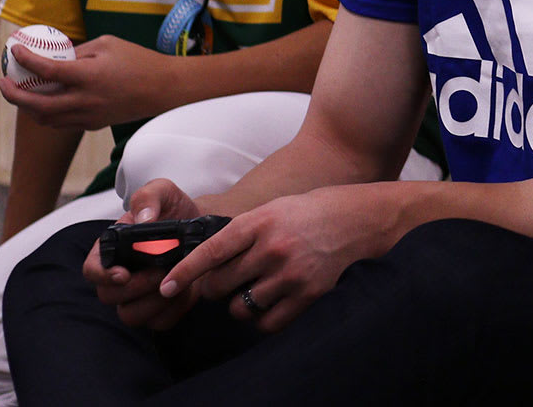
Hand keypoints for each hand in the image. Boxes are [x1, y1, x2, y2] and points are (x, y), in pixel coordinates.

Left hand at [1, 36, 177, 130]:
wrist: (163, 89)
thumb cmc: (138, 61)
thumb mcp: (108, 44)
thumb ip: (78, 51)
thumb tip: (53, 56)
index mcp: (87, 75)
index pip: (45, 69)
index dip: (25, 59)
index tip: (15, 51)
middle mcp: (84, 99)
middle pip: (35, 104)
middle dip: (12, 94)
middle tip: (4, 82)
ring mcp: (88, 115)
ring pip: (44, 118)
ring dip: (28, 106)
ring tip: (22, 93)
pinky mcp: (93, 124)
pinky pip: (61, 123)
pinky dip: (47, 113)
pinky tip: (47, 101)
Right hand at [83, 178, 202, 330]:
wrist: (203, 227)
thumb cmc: (175, 210)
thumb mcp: (163, 192)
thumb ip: (149, 197)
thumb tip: (143, 218)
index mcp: (111, 250)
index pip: (91, 270)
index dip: (102, 275)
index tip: (124, 273)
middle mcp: (119, 277)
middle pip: (109, 297)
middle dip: (137, 287)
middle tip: (163, 272)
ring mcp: (136, 297)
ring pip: (131, 316)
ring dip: (155, 302)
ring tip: (177, 281)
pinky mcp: (159, 310)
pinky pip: (159, 323)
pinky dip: (173, 311)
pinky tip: (188, 291)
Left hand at [158, 183, 402, 332]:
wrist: (365, 219)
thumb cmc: (317, 212)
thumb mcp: (277, 209)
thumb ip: (245, 233)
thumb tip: (210, 262)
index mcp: (262, 222)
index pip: (211, 251)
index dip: (185, 271)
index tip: (166, 286)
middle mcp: (273, 248)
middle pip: (220, 285)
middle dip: (218, 288)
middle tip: (230, 281)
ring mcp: (291, 274)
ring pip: (241, 307)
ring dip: (242, 304)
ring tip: (258, 290)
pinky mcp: (308, 295)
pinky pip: (268, 322)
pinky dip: (264, 318)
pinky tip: (274, 302)